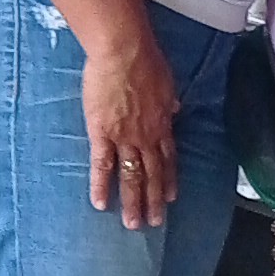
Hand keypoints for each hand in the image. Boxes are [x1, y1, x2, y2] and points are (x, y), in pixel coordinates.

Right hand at [84, 24, 178, 228]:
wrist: (124, 51)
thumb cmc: (145, 60)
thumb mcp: (166, 83)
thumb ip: (169, 101)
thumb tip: (174, 110)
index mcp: (162, 124)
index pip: (168, 158)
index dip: (169, 179)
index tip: (171, 197)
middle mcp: (146, 136)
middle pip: (152, 174)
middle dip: (153, 201)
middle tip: (154, 223)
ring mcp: (124, 137)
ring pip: (131, 176)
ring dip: (132, 202)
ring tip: (132, 224)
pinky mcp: (101, 133)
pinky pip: (102, 165)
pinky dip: (101, 186)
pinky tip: (100, 204)